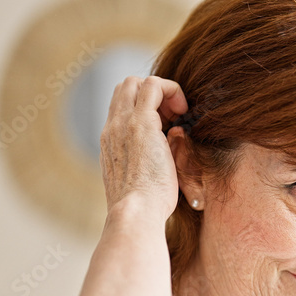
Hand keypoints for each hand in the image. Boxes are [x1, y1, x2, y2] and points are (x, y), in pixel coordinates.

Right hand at [99, 76, 187, 218]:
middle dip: (152, 94)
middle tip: (174, 117)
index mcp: (111, 143)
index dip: (146, 106)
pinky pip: (155, 86)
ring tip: (179, 115)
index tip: (168, 124)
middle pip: (125, 87)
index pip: (122, 107)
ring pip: (136, 82)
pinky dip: (173, 91)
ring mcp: (123, 123)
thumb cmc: (146, 207)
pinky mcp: (142, 123)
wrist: (136, 213)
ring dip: (162, 91)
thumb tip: (173, 142)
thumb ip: (151, 159)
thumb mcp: (143, 180)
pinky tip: (184, 113)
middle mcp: (112, 128)